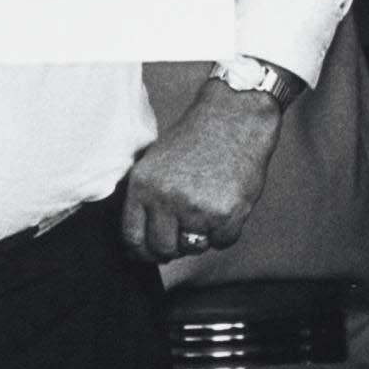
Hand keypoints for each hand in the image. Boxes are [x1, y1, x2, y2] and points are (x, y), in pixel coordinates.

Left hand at [122, 83, 284, 261]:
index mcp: (143, 185)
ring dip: (200, 237)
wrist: (234, 117)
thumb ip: (144, 200)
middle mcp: (167, 199)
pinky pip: (222, 242)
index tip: (151, 250)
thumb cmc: (196, 139)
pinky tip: (226, 206)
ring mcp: (197, 208)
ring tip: (207, 211)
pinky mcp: (226, 214)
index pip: (133, 237)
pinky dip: (226, 231)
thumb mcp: (155, 162)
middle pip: (162, 248)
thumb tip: (137, 246)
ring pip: (193, 248)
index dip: (142, 250)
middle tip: (184, 232)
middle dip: (173, 247)